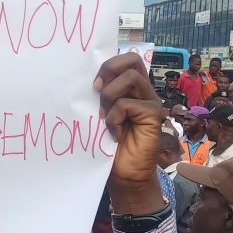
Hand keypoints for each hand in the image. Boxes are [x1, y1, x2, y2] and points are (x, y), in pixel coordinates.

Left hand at [95, 53, 164, 214]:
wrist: (124, 174)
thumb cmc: (108, 144)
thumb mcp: (100, 114)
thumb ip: (99, 96)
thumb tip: (79, 78)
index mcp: (130, 87)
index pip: (126, 59)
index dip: (108, 64)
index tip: (92, 83)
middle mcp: (143, 91)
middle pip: (132, 59)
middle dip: (109, 69)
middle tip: (96, 90)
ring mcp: (150, 102)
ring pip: (131, 78)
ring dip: (110, 95)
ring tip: (104, 116)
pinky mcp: (153, 115)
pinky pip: (128, 104)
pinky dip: (114, 117)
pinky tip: (114, 133)